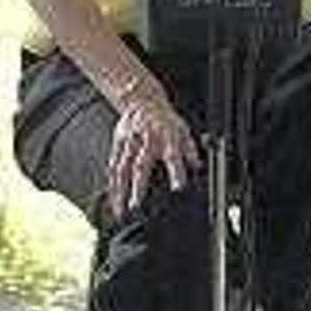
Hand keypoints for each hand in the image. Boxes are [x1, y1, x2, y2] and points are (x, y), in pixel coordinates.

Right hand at [103, 81, 201, 213]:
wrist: (142, 99)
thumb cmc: (164, 118)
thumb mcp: (183, 130)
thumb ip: (190, 150)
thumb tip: (198, 167)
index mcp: (166, 137)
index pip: (173, 156)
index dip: (176, 172)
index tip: (178, 188)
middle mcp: (146, 140)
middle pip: (140, 165)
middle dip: (137, 186)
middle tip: (136, 206)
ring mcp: (129, 143)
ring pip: (122, 168)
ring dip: (120, 190)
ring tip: (120, 210)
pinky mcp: (117, 144)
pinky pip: (113, 166)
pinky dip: (112, 183)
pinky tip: (112, 197)